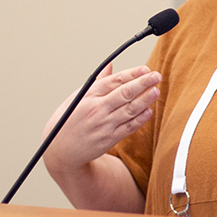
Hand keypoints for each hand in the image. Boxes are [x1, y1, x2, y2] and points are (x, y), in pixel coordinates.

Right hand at [42, 64, 160, 175]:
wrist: (60, 150)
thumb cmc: (68, 120)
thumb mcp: (78, 98)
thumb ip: (98, 82)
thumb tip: (110, 66)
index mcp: (89, 96)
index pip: (114, 81)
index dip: (132, 74)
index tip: (145, 69)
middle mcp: (97, 109)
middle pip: (125, 93)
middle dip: (143, 83)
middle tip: (156, 76)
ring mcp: (104, 125)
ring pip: (129, 110)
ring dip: (145, 100)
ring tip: (156, 91)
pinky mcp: (109, 139)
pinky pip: (128, 127)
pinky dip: (140, 119)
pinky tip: (149, 110)